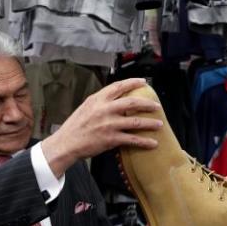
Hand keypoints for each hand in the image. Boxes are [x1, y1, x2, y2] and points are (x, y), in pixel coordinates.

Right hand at [41, 78, 162, 176]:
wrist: (66, 143)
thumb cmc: (75, 126)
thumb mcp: (86, 107)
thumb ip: (101, 102)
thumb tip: (115, 98)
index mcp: (98, 99)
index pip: (119, 87)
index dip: (133, 83)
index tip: (143, 82)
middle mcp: (104, 109)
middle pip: (132, 102)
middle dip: (147, 103)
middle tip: (156, 106)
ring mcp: (109, 124)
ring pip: (136, 121)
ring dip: (150, 123)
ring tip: (159, 124)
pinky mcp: (111, 139)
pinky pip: (132, 139)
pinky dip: (145, 142)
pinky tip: (153, 143)